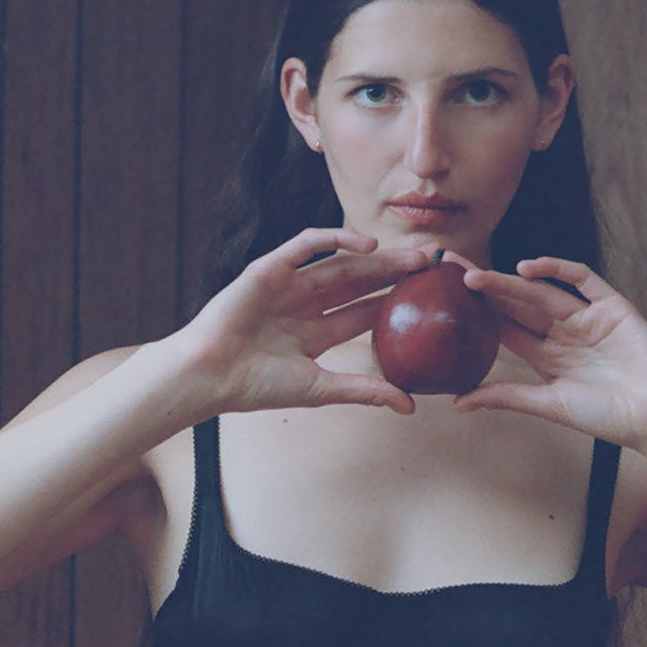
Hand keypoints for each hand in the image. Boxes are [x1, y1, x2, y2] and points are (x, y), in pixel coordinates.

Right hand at [177, 228, 435, 416]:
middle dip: (395, 274)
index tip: (432, 299)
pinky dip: (335, 240)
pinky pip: (307, 245)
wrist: (211, 374)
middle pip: (360, 283)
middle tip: (435, 266)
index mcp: (317, 333)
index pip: (365, 313)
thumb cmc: (258, 386)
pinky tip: (367, 245)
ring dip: (378, 257)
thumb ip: (365, 391)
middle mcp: (306, 305)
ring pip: (341, 263)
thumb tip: (411, 407)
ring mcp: (289, 284)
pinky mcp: (271, 267)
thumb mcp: (322, 389)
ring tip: (414, 256)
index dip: (397, 304)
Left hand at [451, 256, 646, 448]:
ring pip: (541, 292)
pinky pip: (583, 279)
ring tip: (474, 276)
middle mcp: (563, 334)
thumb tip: (457, 402)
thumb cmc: (607, 417)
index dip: (476, 314)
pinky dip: (558, 269)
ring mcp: (586, 317)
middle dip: (484, 288)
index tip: (443, 301)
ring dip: (509, 281)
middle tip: (449, 269)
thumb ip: (507, 396)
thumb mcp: (549, 405)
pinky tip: (528, 267)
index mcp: (547, 358)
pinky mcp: (611, 306)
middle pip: (516, 304)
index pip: (504, 330)